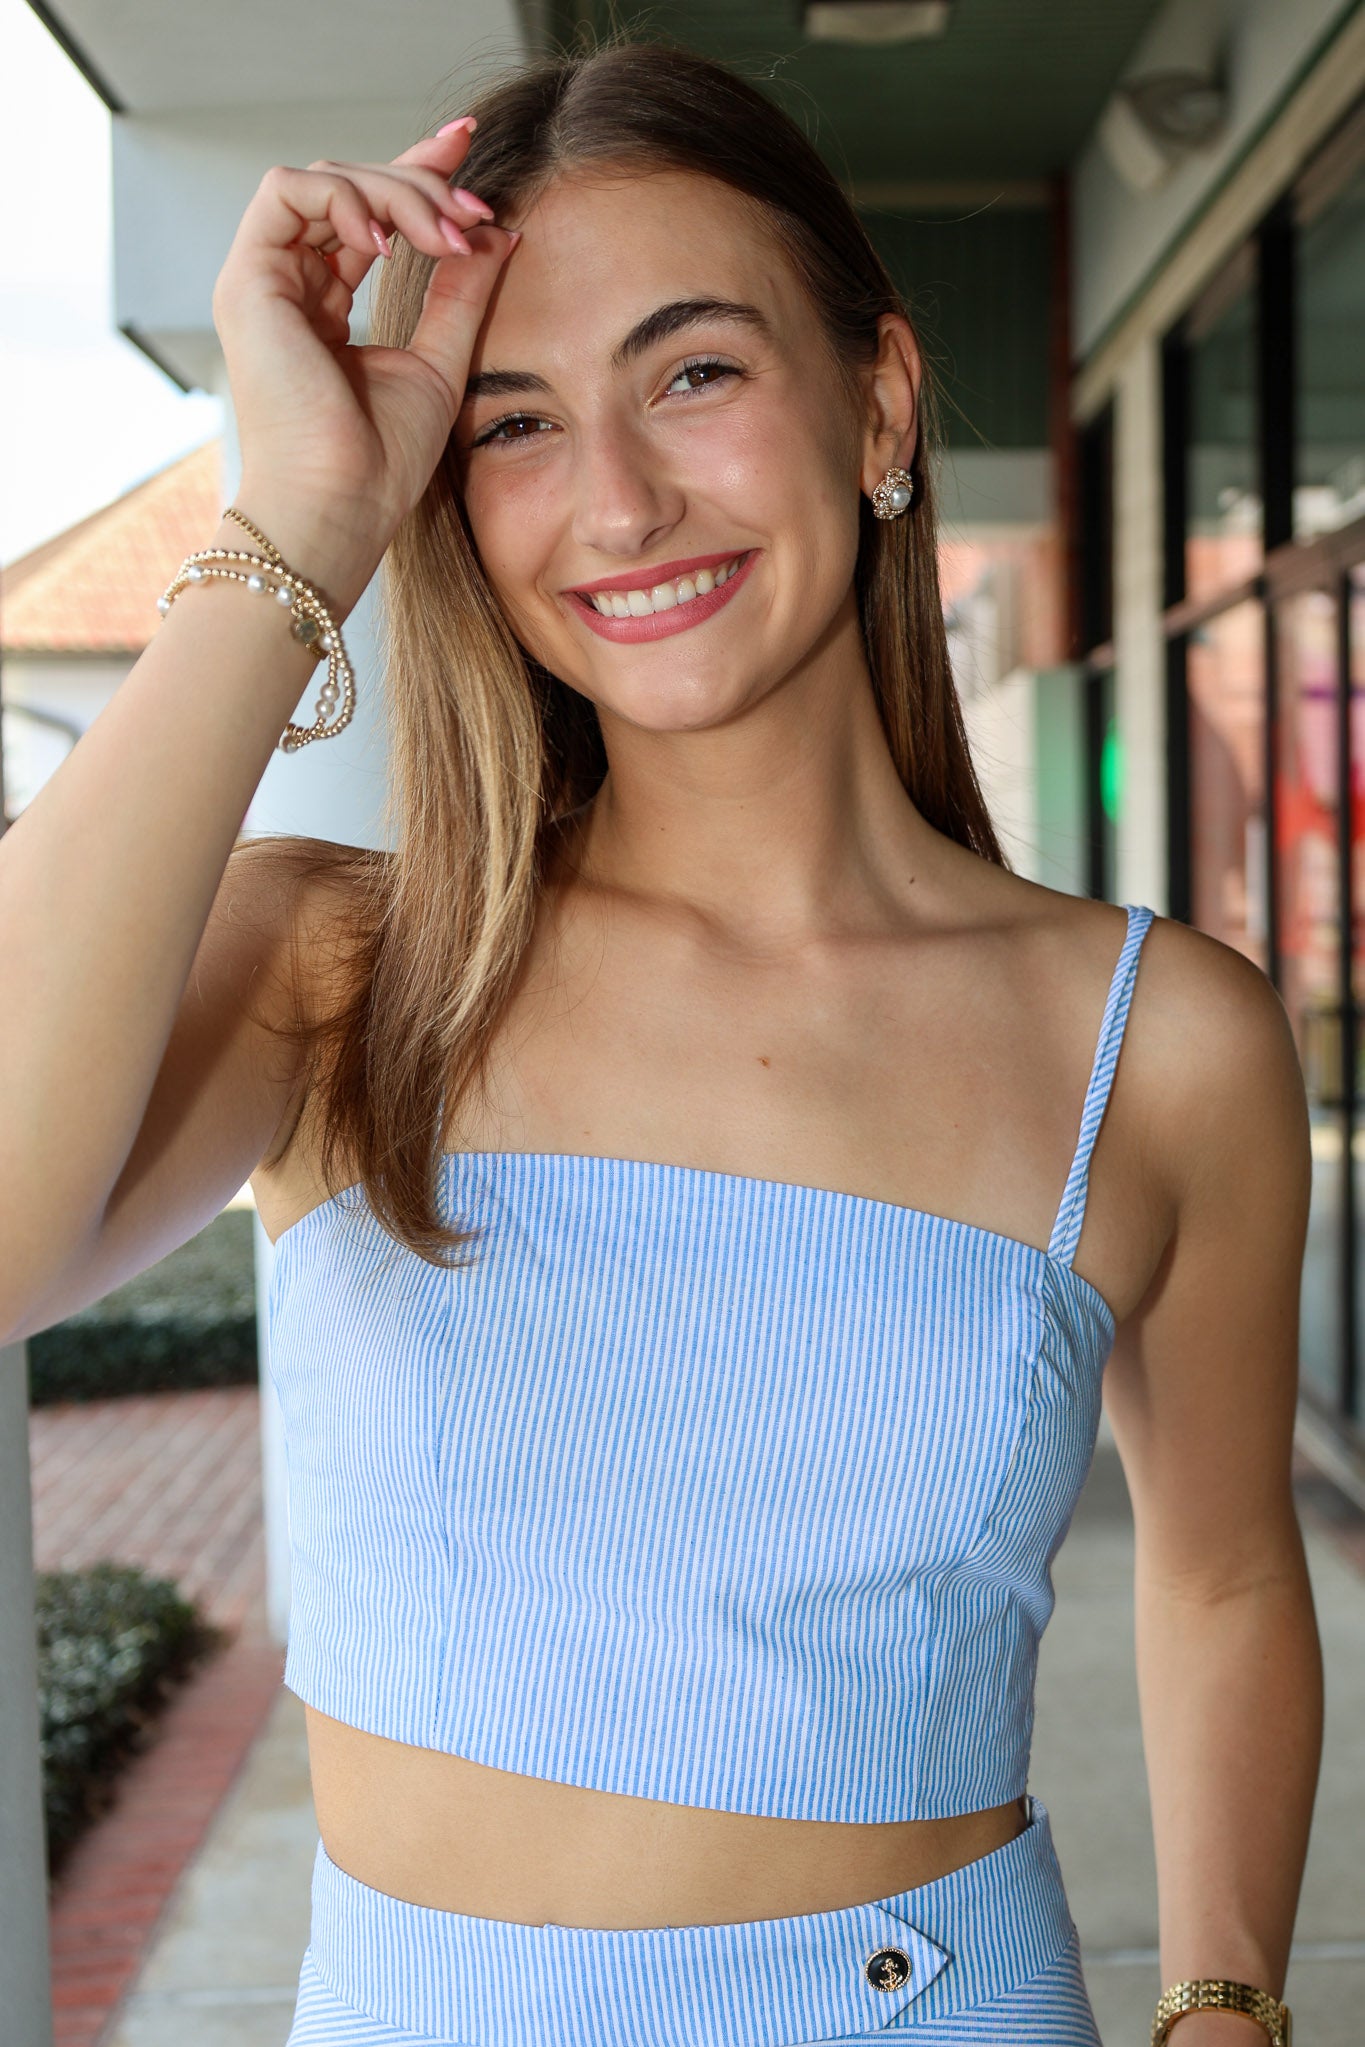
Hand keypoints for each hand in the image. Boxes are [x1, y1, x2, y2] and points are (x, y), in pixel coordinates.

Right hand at [210, 121, 517, 567]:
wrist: (340, 508)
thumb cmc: (381, 462)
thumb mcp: (441, 360)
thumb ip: (462, 293)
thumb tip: (498, 231)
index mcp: (324, 306)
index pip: (370, 216)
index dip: (417, 173)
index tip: (470, 150)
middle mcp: (289, 286)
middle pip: (350, 187)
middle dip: (419, 182)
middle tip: (474, 212)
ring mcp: (264, 282)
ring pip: (325, 180)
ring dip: (395, 192)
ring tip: (445, 236)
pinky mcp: (247, 282)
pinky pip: (287, 192)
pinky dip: (345, 198)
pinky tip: (390, 241)